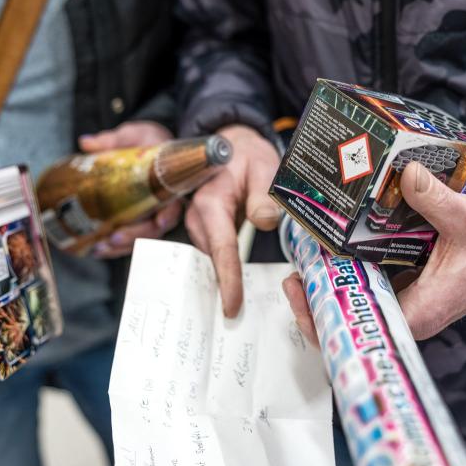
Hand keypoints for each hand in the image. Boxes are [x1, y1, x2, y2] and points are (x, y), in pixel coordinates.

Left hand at [78, 121, 182, 257]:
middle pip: (155, 228)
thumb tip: (86, 143)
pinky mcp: (138, 221)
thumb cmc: (148, 141)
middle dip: (136, 236)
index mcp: (169, 182)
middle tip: (115, 238)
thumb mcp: (133, 135)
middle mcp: (163, 203)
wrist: (151, 146)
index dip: (168, 214)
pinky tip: (97, 249)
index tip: (160, 222)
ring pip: (142, 238)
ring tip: (100, 248)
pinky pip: (131, 238)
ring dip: (122, 247)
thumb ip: (111, 140)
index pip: (174, 203)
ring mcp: (151, 214)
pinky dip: (115, 247)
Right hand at [186, 124, 281, 316]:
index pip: (222, 248)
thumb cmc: (247, 155)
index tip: (232, 307)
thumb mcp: (263, 167)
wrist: (231, 145)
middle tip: (240, 320)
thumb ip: (264, 195)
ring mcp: (198, 226)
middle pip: (213, 260)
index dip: (228, 280)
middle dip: (225, 288)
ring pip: (213, 260)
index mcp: (211, 203)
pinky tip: (237, 287)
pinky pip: (215, 254)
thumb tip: (267, 222)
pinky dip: (225, 269)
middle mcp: (198, 218)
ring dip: (225, 279)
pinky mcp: (205, 231)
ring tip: (239, 307)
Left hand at [281, 161, 465, 342]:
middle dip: (318, 301)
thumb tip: (408, 173)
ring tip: (304, 260)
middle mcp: (410, 313)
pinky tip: (332, 250)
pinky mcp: (407, 287)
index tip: (301, 293)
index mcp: (422, 311)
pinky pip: (371, 286)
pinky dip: (350, 272)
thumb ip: (437, 198)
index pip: (363, 328)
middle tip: (294, 273)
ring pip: (359, 304)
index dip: (326, 319)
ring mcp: (407, 301)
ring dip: (331, 285)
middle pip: (353, 320)